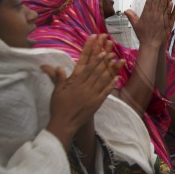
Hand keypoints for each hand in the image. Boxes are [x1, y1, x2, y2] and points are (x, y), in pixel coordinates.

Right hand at [43, 35, 124, 149]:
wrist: (64, 124)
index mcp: (75, 83)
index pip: (86, 67)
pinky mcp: (97, 103)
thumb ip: (59, 79)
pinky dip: (112, 84)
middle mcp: (85, 87)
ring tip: (117, 59)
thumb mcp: (57, 92)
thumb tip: (59, 67)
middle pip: (96, 71)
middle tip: (111, 49)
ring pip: (103, 79)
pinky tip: (118, 76)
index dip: (94, 58)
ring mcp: (92, 95)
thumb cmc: (58, 107)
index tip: (100, 50)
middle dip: (104, 59)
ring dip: (110, 69)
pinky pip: (106, 92)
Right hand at [125, 0, 174, 47]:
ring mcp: (161, 18)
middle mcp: (154, 15)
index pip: (149, 2)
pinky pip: (170, 13)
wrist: (150, 44)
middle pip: (157, 2)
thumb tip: (126, 10)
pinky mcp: (167, 22)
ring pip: (164, 6)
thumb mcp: (135, 25)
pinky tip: (173, 2)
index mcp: (146, 14)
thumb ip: (131, 16)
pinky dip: (172, 7)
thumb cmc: (142, 35)